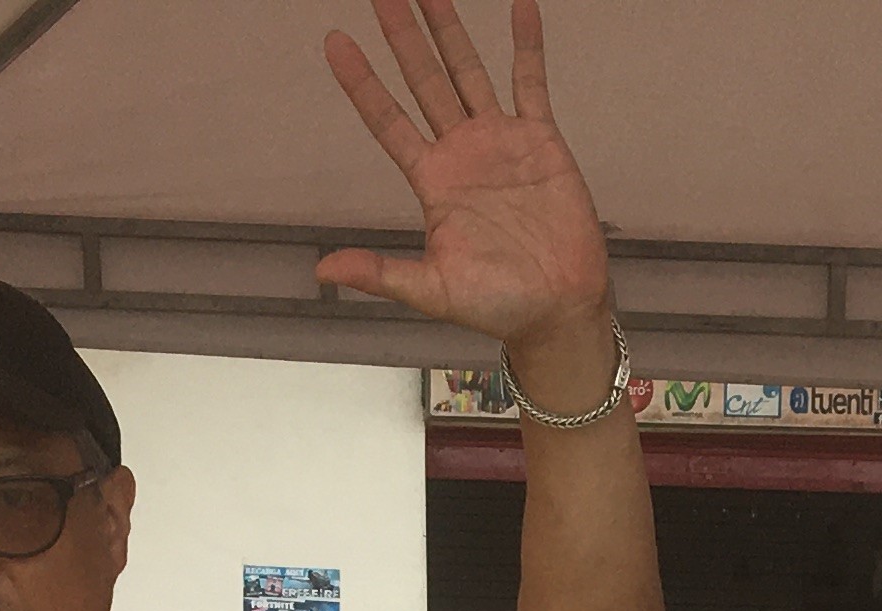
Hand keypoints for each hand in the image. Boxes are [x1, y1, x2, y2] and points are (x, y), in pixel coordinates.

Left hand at [316, 0, 611, 352]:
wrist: (558, 309)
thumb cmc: (497, 306)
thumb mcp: (431, 292)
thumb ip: (380, 273)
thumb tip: (323, 269)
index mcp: (432, 182)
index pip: (387, 121)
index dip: (362, 83)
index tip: (336, 42)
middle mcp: (461, 153)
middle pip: (424, 81)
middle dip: (403, 37)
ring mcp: (500, 142)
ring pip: (468, 72)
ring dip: (450, 30)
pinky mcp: (541, 141)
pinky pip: (531, 83)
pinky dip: (527, 45)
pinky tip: (519, 8)